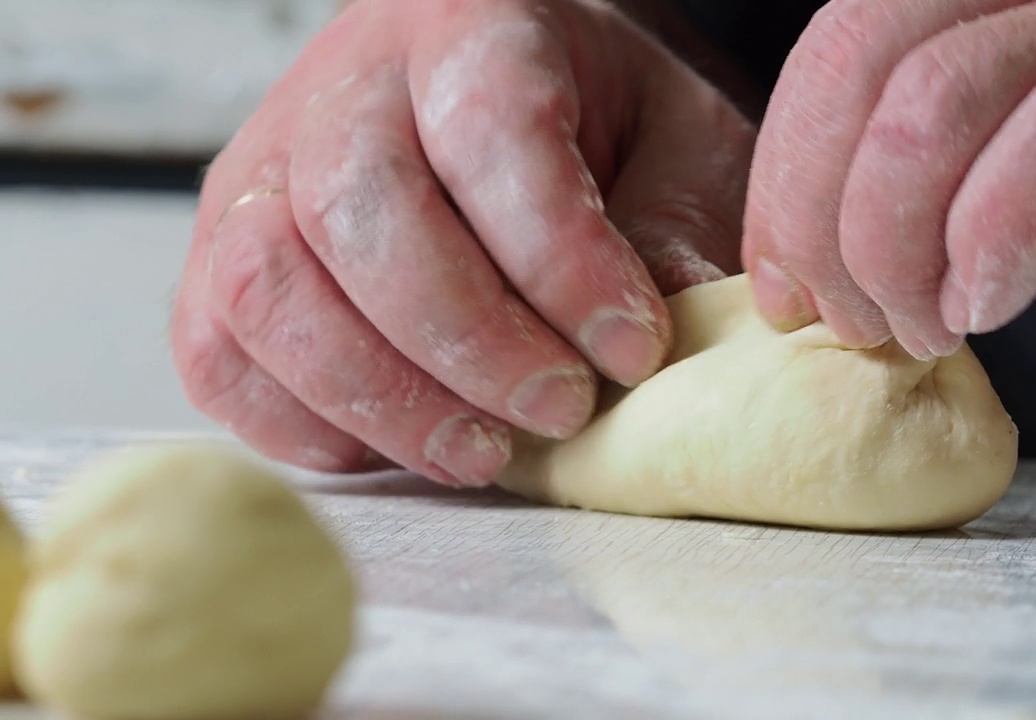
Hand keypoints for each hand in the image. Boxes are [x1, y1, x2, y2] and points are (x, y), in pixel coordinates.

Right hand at [171, 0, 753, 485]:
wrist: (501, 103)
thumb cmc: (603, 128)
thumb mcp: (678, 147)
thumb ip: (674, 227)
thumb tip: (658, 355)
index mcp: (471, 24)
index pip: (490, 128)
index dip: (559, 255)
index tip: (632, 349)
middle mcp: (346, 88)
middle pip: (358, 209)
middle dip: (465, 338)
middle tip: (560, 411)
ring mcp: (263, 173)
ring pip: (266, 287)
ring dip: (379, 395)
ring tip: (484, 452)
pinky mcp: (223, 257)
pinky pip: (215, 352)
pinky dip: (295, 421)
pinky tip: (391, 444)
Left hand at [743, 0, 1035, 359]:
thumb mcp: (1019, 150)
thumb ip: (922, 165)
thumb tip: (805, 249)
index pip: (842, 38)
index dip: (788, 167)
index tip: (784, 272)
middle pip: (867, 57)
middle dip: (820, 214)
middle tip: (847, 315)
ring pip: (939, 102)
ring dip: (898, 246)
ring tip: (927, 322)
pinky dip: (997, 243)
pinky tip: (997, 300)